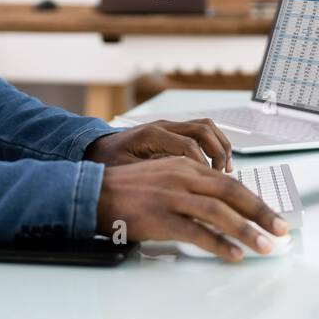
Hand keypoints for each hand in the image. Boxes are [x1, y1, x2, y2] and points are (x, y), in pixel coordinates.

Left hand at [85, 118, 232, 171]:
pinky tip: (214, 164)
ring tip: (224, 169)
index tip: (210, 183)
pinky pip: (200, 131)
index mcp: (151, 134)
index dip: (203, 165)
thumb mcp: (123, 173)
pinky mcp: (171, 132)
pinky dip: (212, 145)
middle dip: (218, 152)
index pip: (188, 145)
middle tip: (222, 175)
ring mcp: (168, 127)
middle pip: (203, 129)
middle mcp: (163, 126)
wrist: (94, 148)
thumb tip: (174, 193)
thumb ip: (149, 179)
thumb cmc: (106, 161)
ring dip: (219, 146)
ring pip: (205, 126)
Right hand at [95, 158, 287, 260]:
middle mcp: (183, 177)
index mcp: (186, 166)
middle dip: (260, 212)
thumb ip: (192, 186)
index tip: (271, 216)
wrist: (95, 193)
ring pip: (219, 212)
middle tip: (281, 230)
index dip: (254, 200)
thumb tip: (222, 207)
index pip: (230, 182)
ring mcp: (172, 197)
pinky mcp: (161, 217)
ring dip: (246, 231)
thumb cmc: (129, 189)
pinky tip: (232, 255)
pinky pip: (196, 232)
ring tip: (264, 246)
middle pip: (231, 192)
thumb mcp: (165, 176)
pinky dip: (218, 244)